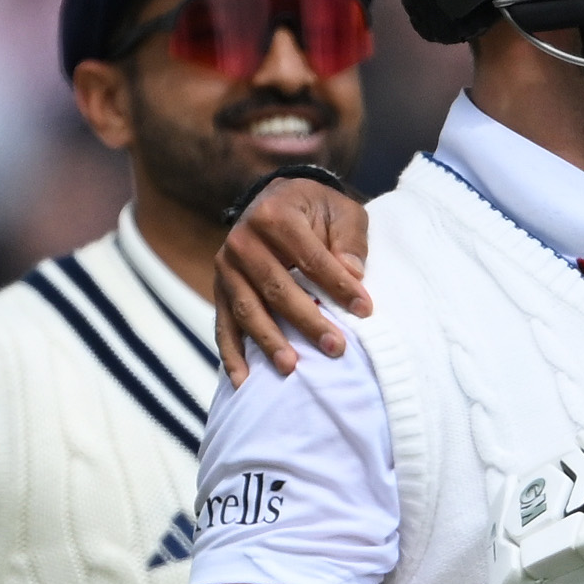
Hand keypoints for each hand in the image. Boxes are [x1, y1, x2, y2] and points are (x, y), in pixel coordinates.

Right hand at [214, 173, 370, 376]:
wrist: (275, 201)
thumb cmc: (315, 210)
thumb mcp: (341, 210)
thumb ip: (350, 240)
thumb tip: (353, 275)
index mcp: (275, 215)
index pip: (311, 258)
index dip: (338, 286)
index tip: (364, 311)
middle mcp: (243, 240)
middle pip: (276, 288)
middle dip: (307, 320)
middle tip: (335, 348)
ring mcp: (226, 268)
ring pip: (247, 310)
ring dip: (269, 342)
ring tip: (291, 368)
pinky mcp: (219, 290)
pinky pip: (224, 326)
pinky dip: (232, 355)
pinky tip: (244, 382)